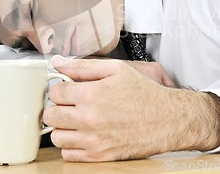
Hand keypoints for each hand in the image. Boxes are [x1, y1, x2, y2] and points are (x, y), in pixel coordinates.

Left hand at [43, 56, 219, 161]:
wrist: (167, 119)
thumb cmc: (144, 94)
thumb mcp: (116, 69)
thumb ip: (84, 66)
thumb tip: (57, 63)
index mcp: (92, 94)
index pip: (55, 93)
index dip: (60, 89)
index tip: (68, 90)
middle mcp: (90, 118)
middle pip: (51, 115)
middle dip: (58, 107)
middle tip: (70, 105)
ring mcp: (93, 140)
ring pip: (56, 136)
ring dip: (63, 128)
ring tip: (77, 120)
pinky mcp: (99, 156)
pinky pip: (68, 154)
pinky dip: (72, 145)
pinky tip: (83, 134)